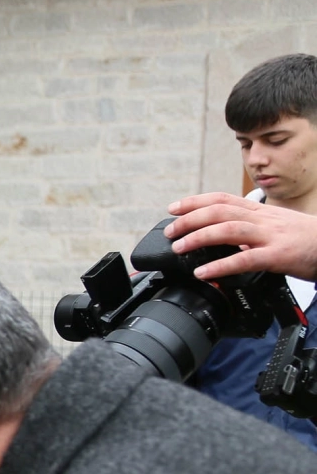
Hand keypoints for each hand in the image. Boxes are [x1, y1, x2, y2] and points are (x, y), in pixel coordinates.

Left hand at [166, 193, 316, 280]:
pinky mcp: (279, 256)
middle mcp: (263, 220)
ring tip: (179, 248)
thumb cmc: (306, 240)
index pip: (222, 199)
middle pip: (220, 211)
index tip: (173, 208)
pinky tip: (204, 273)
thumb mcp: (275, 226)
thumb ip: (249, 229)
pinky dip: (220, 266)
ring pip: (228, 230)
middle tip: (170, 232)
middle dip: (190, 219)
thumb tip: (220, 237)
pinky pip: (245, 259)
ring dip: (199, 238)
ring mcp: (271, 236)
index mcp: (260, 212)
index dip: (195, 201)